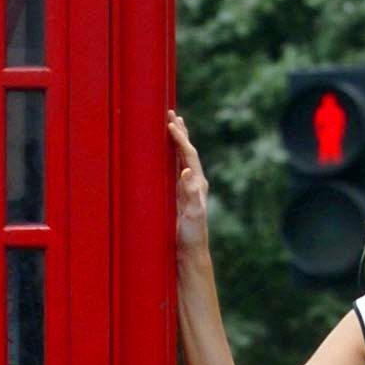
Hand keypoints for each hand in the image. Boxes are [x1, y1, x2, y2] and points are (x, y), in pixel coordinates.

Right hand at [168, 111, 208, 251]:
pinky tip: (166, 153)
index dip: (180, 139)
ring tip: (172, 125)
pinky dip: (171, 156)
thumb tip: (186, 170)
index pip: (188, 155)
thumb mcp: (193, 214)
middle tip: (171, 113)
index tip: (170, 124)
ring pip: (181, 158)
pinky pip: (174, 169)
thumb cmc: (191, 235)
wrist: (190, 251)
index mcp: (198, 183)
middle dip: (180, 132)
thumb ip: (191, 193)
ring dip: (177, 141)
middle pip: (187, 151)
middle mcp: (194, 182)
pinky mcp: (179, 195)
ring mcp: (187, 188)